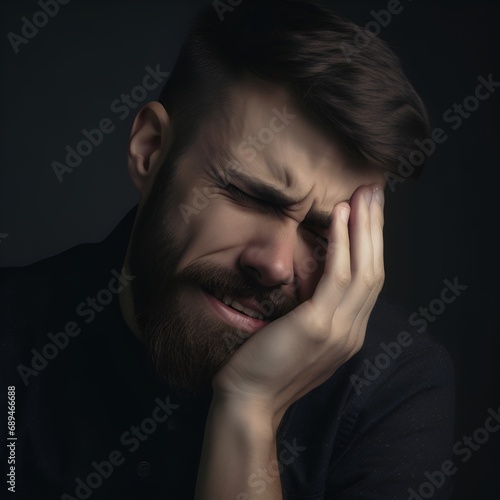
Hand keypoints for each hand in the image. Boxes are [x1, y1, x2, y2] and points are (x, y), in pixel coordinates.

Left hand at [212, 184, 384, 425]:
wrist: (248, 402)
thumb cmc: (266, 366)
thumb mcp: (301, 338)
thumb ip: (317, 313)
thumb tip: (312, 282)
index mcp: (349, 332)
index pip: (368, 281)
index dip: (371, 244)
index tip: (368, 212)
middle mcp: (352, 331)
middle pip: (375, 270)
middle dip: (376, 227)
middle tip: (375, 191)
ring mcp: (339, 330)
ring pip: (365, 270)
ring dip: (365, 227)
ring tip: (365, 194)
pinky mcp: (318, 326)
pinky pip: (337, 277)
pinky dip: (342, 243)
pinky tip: (339, 216)